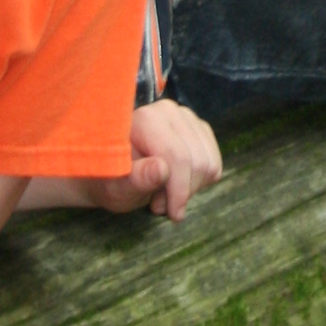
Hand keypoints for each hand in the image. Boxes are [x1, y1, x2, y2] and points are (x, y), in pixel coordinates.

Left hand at [124, 100, 221, 220]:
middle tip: (158, 204)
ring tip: (164, 195)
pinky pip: (214, 162)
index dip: (180, 190)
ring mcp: (187, 117)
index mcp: (147, 120)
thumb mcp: (116, 186)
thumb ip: (137, 178)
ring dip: (191, 188)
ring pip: (209, 162)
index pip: (178, 156)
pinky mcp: (199, 128)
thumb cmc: (112, 179)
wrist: (113, 170)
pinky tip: (177, 184)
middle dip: (182, 191)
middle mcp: (170, 111)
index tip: (173, 214)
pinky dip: (200, 181)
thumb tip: (161, 169)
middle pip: (197, 161)